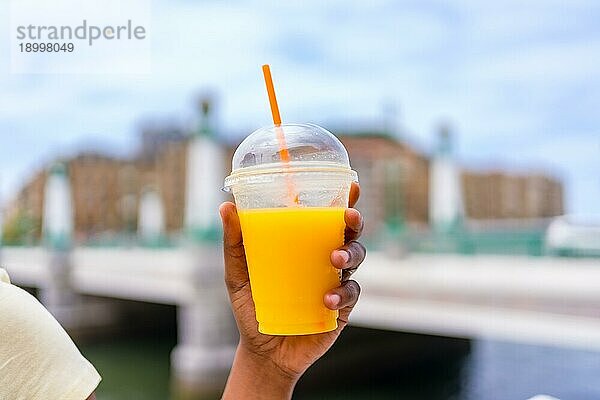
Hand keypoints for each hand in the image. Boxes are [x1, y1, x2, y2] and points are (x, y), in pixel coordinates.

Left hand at [220, 182, 365, 398]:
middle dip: (354, 222)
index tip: (352, 185)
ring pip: (357, 259)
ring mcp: (336, 282)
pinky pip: (351, 294)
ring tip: (335, 258)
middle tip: (348, 217)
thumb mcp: (238, 274)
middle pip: (350, 233)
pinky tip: (327, 298)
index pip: (328, 218)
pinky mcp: (342, 308)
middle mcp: (325, 259)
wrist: (263, 351)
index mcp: (306, 246)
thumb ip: (235, 244)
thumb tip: (226, 207)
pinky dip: (342, 292)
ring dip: (351, 254)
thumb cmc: (253, 306)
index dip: (344, 200)